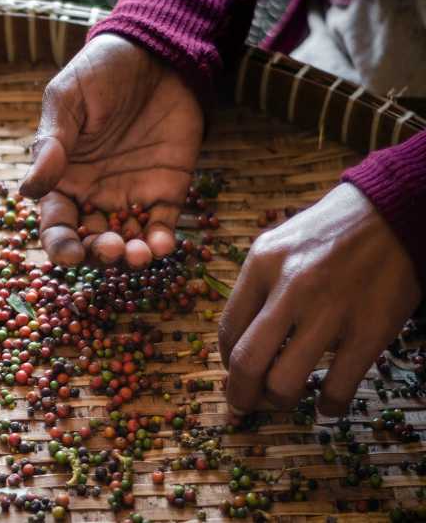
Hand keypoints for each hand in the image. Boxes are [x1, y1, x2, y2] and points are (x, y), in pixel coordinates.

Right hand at [19, 34, 202, 267]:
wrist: (155, 52)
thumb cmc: (101, 72)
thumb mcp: (67, 100)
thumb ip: (51, 144)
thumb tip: (28, 189)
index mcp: (63, 179)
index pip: (56, 224)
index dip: (60, 245)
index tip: (69, 255)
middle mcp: (94, 195)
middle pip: (90, 242)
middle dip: (98, 255)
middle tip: (109, 249)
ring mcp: (131, 195)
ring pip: (127, 242)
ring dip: (131, 257)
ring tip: (139, 254)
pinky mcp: (167, 190)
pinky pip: (163, 225)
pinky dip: (163, 242)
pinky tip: (164, 245)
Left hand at [218, 183, 421, 415]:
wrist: (393, 213)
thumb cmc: (331, 231)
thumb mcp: (279, 244)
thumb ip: (257, 286)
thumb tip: (238, 338)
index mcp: (262, 264)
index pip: (228, 329)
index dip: (227, 362)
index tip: (234, 373)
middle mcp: (290, 288)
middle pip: (247, 362)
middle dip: (241, 394)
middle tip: (245, 405)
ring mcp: (331, 311)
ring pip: (285, 381)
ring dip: (280, 401)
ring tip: (285, 399)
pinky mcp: (370, 330)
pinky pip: (339, 386)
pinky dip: (329, 406)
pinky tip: (327, 406)